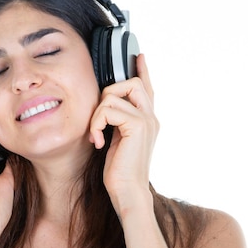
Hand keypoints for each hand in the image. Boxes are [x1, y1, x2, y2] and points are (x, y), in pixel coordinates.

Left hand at [89, 54, 158, 212]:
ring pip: (114, 93)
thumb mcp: (117, 140)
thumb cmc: (120, 172)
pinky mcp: (138, 125)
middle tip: (99, 120)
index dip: (143, 70)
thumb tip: (105, 108)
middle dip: (107, 94)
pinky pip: (109, 109)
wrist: (128, 191)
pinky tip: (98, 141)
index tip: (139, 56)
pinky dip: (97, 123)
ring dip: (97, 114)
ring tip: (96, 135)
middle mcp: (151, 117)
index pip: (147, 88)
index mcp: (147, 120)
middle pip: (131, 82)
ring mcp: (147, 120)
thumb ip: (117, 122)